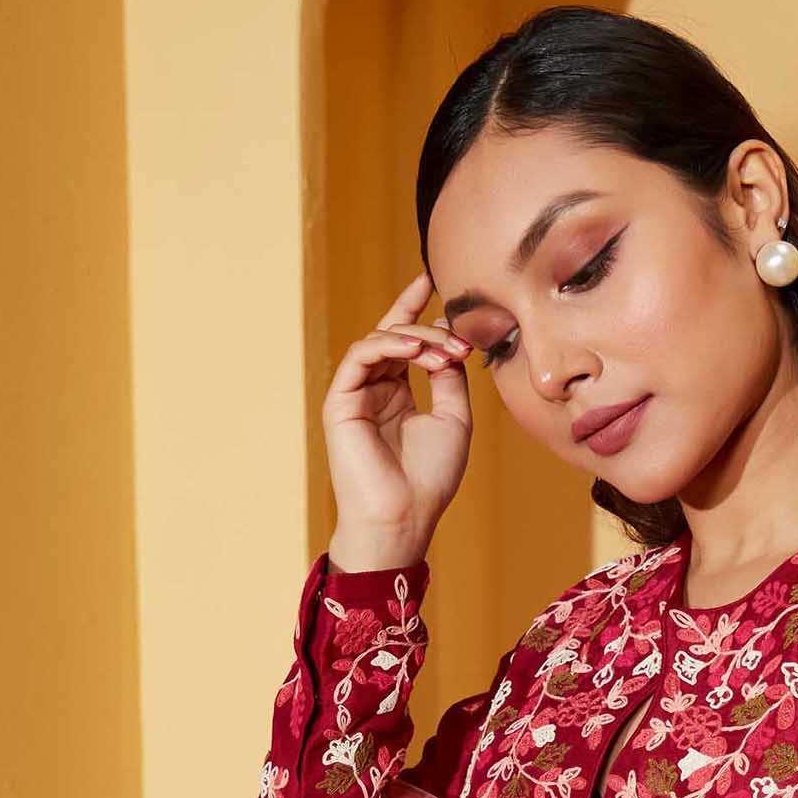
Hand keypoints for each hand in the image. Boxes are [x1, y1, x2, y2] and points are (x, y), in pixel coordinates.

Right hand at [323, 268, 475, 572]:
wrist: (404, 516)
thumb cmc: (430, 478)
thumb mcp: (454, 419)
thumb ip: (450, 376)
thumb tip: (445, 337)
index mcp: (399, 396)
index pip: (404, 343)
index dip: (415, 309)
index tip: (433, 281)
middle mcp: (375, 391)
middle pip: (394, 335)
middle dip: (426, 327)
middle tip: (458, 341)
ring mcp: (356, 394)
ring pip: (380, 340)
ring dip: (414, 338)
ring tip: (442, 353)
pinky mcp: (340, 400)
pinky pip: (361, 355)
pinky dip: (388, 345)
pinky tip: (414, 352)